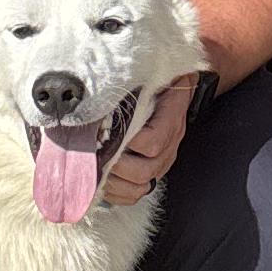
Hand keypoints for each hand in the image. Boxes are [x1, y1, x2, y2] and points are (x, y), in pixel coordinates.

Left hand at [99, 74, 203, 203]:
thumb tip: (107, 79)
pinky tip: (101, 182)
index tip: (103, 134)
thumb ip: (138, 81)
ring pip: (140, 186)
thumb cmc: (160, 81)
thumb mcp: (154, 76)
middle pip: (143, 171)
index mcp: (170, 120)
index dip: (126, 143)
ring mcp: (163, 162)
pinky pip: (137, 194)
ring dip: (113, 183)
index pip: (150, 142)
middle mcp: (170, 146)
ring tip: (94, 170)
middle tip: (92, 155)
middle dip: (113, 166)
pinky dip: (117, 194)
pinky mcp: (154, 172)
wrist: (179, 89)